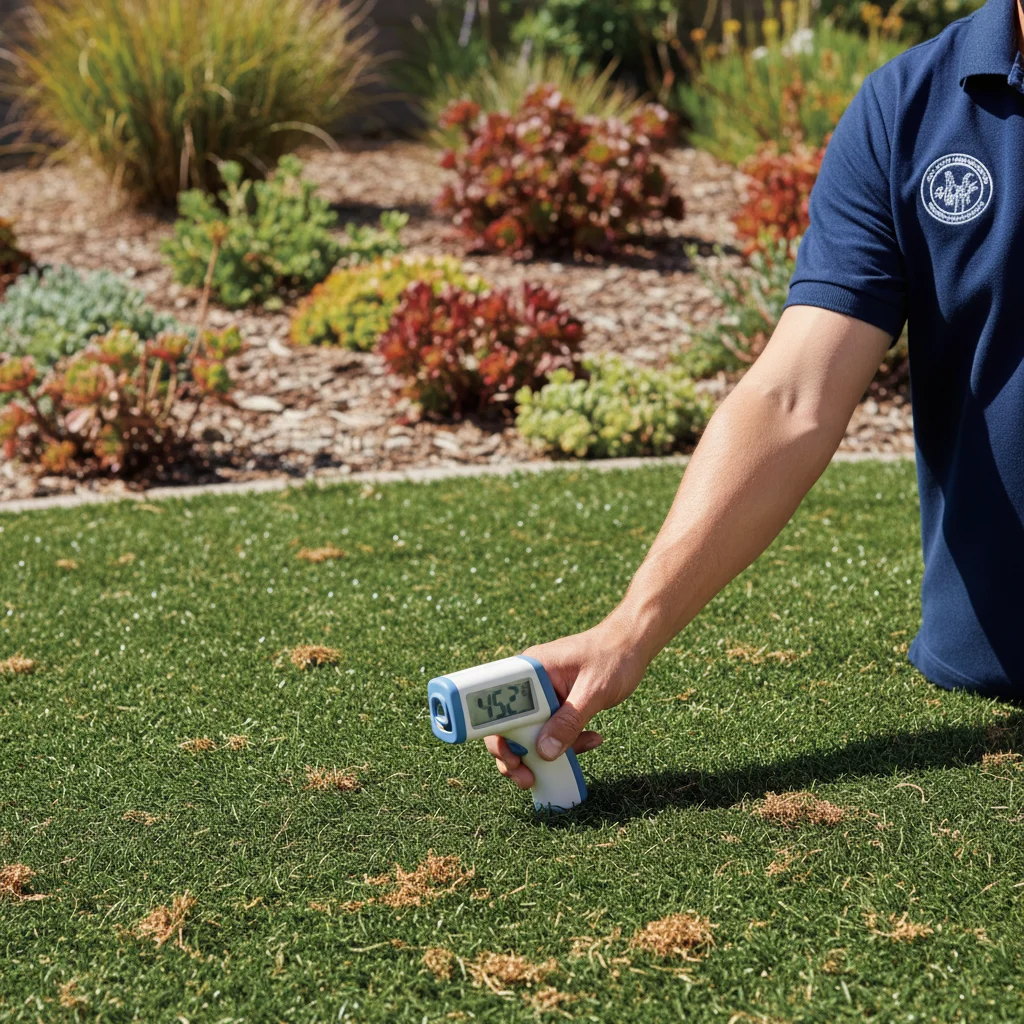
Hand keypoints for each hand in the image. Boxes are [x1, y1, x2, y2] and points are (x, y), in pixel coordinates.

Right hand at [485, 616, 650, 788]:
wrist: (634, 645)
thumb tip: (544, 753)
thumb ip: (569, 721)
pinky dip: (567, 742)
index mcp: (531, 671)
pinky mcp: (559, 704)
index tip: (511, 758)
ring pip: (530, 731)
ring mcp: (544, 694)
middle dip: (515, 754)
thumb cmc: (613, 657)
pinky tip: (592, 740)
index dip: (498, 734)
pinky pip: (553, 729)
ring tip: (556, 770)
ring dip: (541, 754)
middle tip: (525, 777)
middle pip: (510, 723)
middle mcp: (532, 683)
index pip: (500, 705)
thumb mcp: (592, 692)